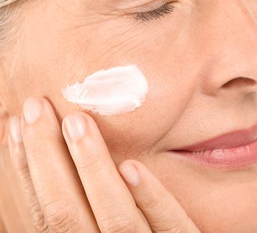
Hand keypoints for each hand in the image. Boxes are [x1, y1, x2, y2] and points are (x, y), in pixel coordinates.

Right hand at [4, 97, 199, 231]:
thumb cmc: (136, 229)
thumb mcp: (103, 222)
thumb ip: (86, 201)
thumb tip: (54, 155)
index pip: (46, 211)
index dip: (28, 169)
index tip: (16, 124)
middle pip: (67, 214)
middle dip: (47, 158)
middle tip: (36, 106)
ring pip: (117, 217)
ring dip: (93, 167)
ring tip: (77, 122)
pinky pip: (170, 224)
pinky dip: (149, 197)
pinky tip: (131, 166)